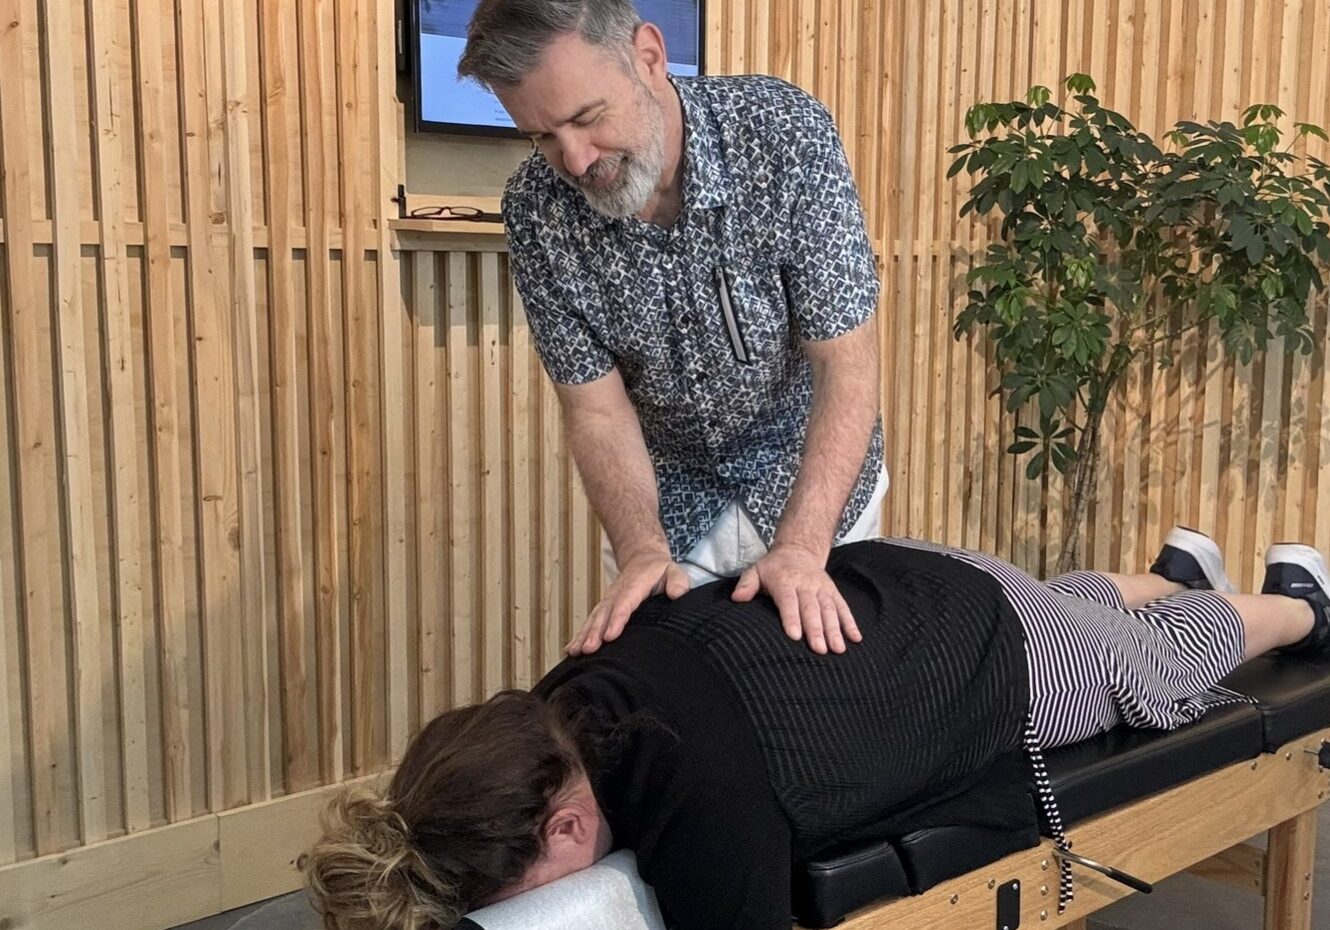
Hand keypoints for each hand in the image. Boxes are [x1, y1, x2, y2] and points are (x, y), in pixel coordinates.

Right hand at [567, 552, 691, 655]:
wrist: (642, 559)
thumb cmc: (659, 570)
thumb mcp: (673, 570)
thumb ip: (678, 581)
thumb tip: (678, 594)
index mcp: (634, 585)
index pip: (625, 603)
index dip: (617, 619)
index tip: (610, 635)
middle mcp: (617, 594)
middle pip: (604, 613)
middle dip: (595, 632)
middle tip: (589, 649)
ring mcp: (608, 601)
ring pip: (594, 619)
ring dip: (584, 635)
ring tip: (576, 652)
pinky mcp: (604, 608)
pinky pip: (590, 622)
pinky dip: (579, 635)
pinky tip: (571, 650)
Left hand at [732, 544, 860, 654]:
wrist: (799, 549)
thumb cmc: (773, 567)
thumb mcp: (755, 570)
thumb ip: (747, 585)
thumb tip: (736, 598)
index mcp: (785, 580)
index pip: (788, 601)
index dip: (791, 617)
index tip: (794, 635)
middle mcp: (806, 584)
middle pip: (811, 608)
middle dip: (816, 630)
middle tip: (819, 650)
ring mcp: (822, 588)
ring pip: (829, 610)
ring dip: (835, 630)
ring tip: (838, 649)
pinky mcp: (833, 592)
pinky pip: (843, 607)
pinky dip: (850, 623)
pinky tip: (855, 638)